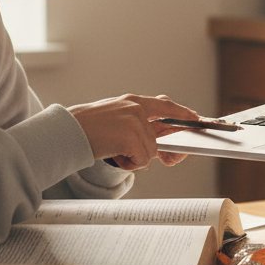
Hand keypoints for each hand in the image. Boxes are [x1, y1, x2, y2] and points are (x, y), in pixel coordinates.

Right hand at [68, 94, 198, 169]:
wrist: (67, 132)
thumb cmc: (87, 128)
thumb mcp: (114, 117)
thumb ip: (136, 124)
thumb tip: (156, 144)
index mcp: (133, 101)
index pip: (165, 105)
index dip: (182, 112)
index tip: (196, 118)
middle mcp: (137, 108)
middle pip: (161, 135)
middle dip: (160, 149)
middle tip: (160, 154)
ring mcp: (135, 122)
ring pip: (151, 151)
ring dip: (135, 158)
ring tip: (115, 150)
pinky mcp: (132, 137)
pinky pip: (143, 160)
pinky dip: (130, 163)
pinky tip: (115, 155)